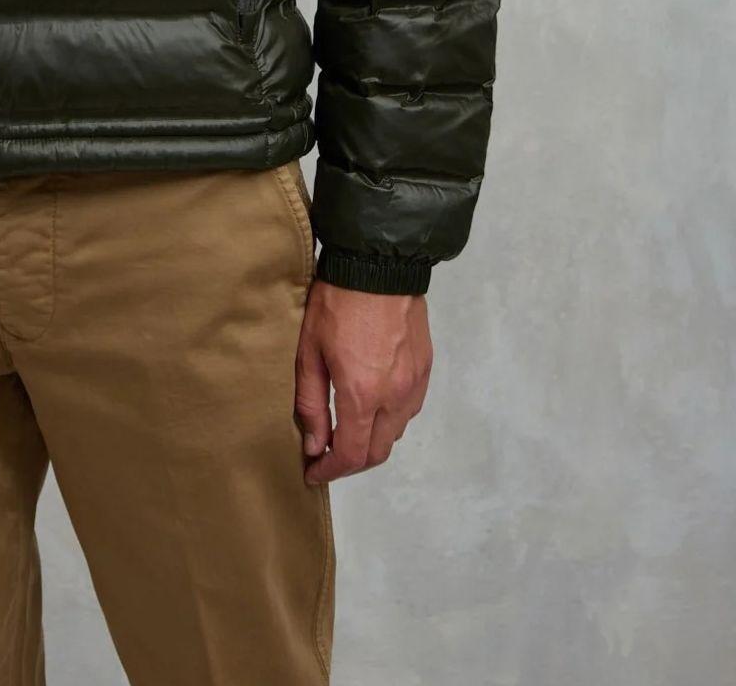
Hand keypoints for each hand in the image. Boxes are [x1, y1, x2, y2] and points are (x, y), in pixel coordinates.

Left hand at [295, 281, 432, 481]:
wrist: (378, 264)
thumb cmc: (337, 301)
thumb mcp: (310, 351)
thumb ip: (312, 403)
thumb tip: (315, 444)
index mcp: (363, 394)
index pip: (351, 455)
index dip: (330, 471)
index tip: (313, 472)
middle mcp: (395, 396)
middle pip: (377, 452)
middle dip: (351, 462)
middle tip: (327, 455)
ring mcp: (414, 383)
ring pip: (395, 433)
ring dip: (372, 441)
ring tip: (347, 429)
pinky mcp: (425, 369)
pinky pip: (409, 409)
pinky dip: (389, 419)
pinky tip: (372, 405)